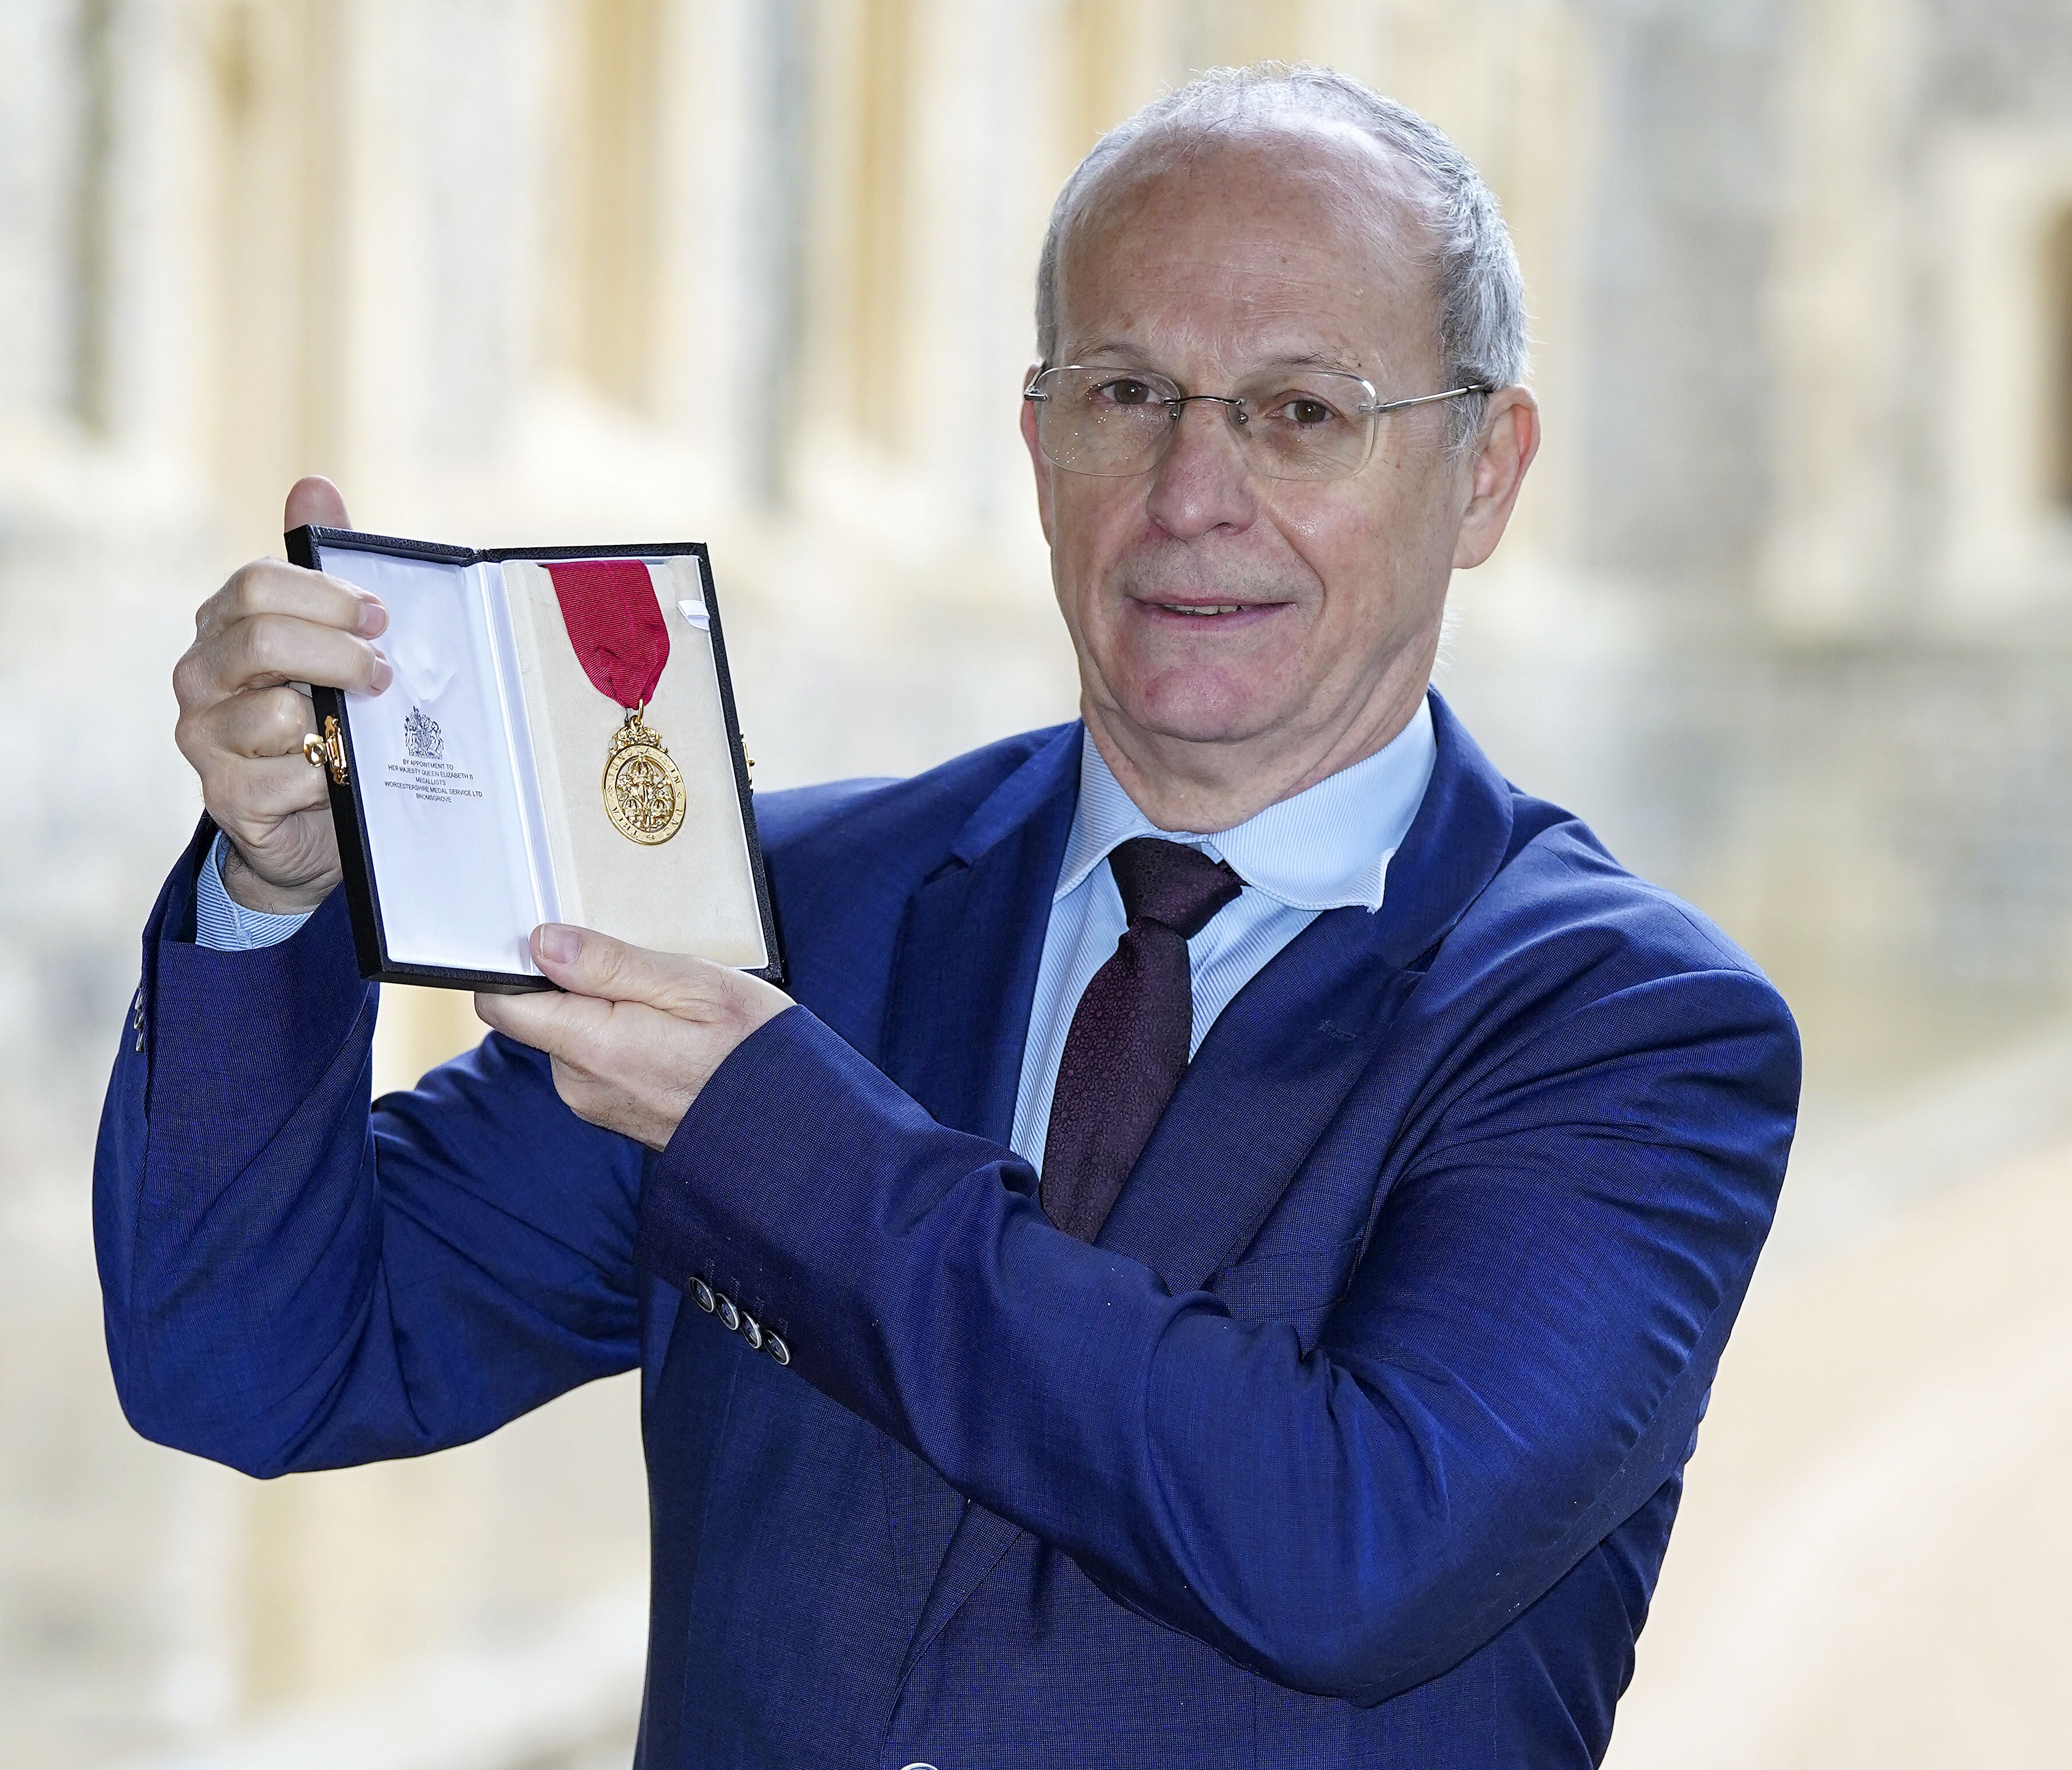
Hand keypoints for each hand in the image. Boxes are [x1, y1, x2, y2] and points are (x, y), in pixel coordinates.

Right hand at [173, 477, 391, 913]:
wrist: (311, 823)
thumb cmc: (328, 720)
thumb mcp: (333, 644)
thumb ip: (325, 570)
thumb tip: (313, 486)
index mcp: (222, 627)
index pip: (257, 585)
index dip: (328, 596)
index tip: (382, 617)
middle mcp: (199, 676)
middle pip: (264, 640)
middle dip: (340, 654)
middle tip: (385, 675)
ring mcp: (202, 738)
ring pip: (280, 714)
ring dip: (341, 724)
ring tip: (365, 734)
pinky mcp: (225, 797)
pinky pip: (290, 778)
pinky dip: (330, 779)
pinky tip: (341, 782)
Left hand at [474, 925, 793, 1149]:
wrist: (795, 1132)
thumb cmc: (757, 1054)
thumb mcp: (695, 985)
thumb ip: (612, 964)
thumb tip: (542, 944)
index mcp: (594, 1047)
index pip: (504, 1002)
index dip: (519, 964)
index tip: (562, 941)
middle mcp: (580, 1084)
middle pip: (540, 1013)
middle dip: (579, 984)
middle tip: (650, 974)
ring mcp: (595, 1104)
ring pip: (571, 1035)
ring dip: (606, 1011)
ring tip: (673, 1009)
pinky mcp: (613, 1114)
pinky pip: (596, 1060)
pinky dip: (623, 1038)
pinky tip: (674, 1036)